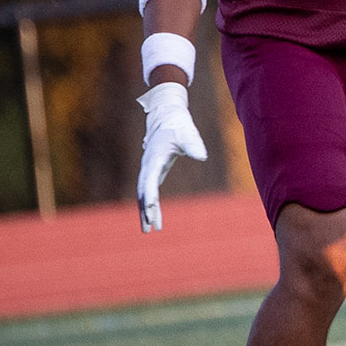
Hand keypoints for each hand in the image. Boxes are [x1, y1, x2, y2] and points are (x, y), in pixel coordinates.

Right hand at [136, 81, 207, 231]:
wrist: (167, 115)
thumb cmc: (178, 124)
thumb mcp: (187, 134)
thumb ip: (194, 145)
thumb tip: (202, 156)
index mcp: (154, 158)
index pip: (150, 181)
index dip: (150, 197)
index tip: (151, 211)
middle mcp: (148, 166)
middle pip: (143, 193)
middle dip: (146, 211)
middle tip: (149, 229)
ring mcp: (148, 169)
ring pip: (144, 195)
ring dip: (146, 212)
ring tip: (149, 231)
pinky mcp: (153, 171)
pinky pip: (150, 191)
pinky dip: (151, 204)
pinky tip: (155, 217)